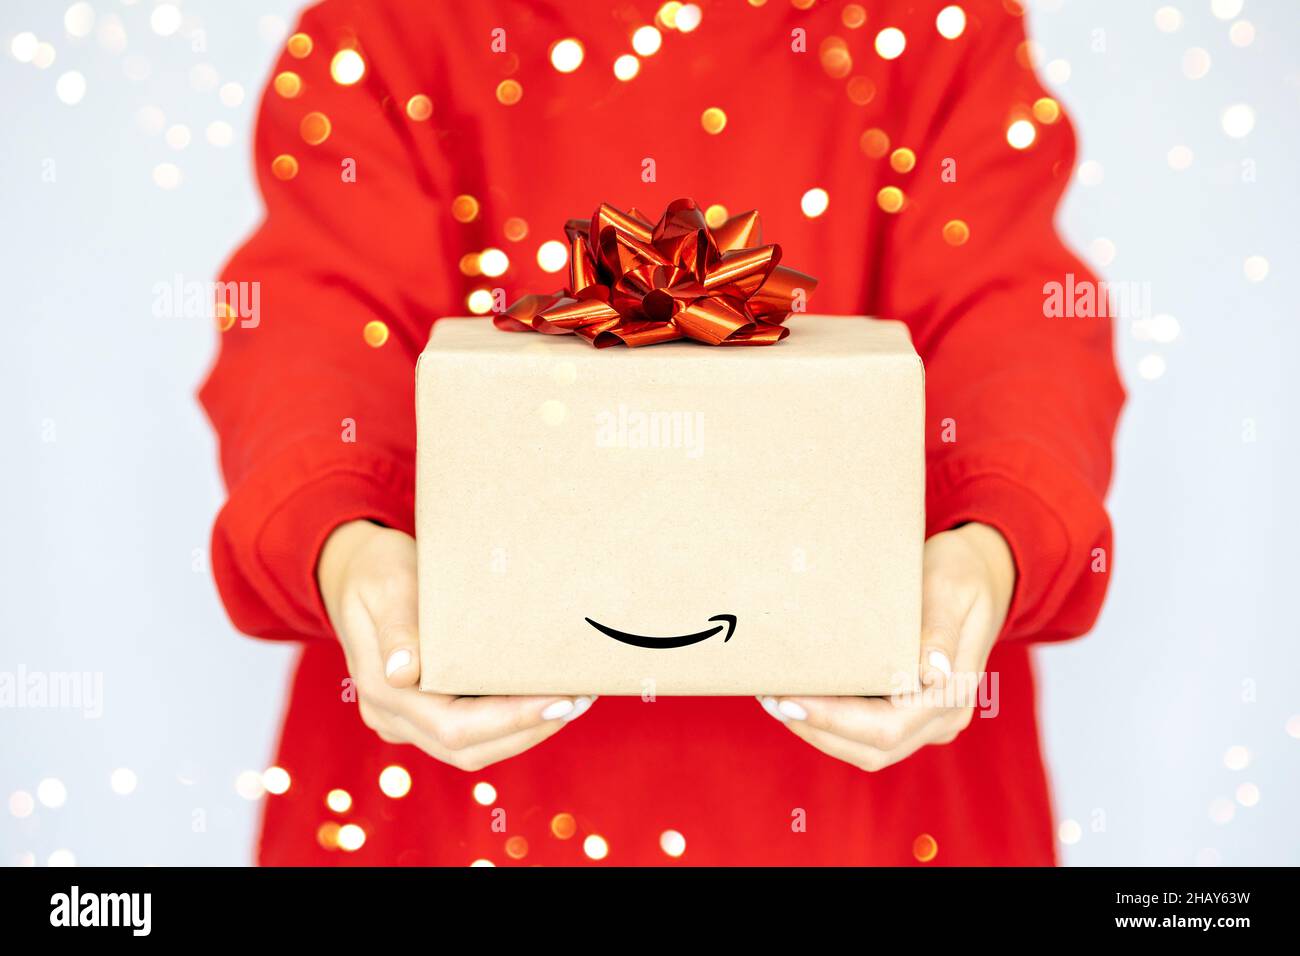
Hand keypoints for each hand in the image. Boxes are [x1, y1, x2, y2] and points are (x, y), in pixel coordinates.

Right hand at [317, 520, 593, 770]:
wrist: (355, 570)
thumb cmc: (376, 572)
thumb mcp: (387, 585)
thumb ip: (398, 628)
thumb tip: (404, 674)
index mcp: (382, 690)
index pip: (454, 726)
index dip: (510, 721)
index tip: (559, 700)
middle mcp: (393, 716)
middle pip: (469, 748)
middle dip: (530, 729)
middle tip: (581, 698)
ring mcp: (408, 719)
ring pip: (475, 747)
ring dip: (528, 730)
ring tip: (575, 698)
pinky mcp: (426, 710)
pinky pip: (474, 730)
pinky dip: (513, 720)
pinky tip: (548, 694)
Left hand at [758, 522, 1015, 771]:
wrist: (981, 572)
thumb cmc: (961, 574)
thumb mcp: (951, 588)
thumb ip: (939, 629)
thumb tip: (932, 674)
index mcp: (954, 692)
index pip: (887, 727)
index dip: (835, 721)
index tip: (791, 699)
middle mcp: (943, 716)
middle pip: (873, 748)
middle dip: (816, 728)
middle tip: (770, 697)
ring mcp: (927, 720)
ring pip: (866, 748)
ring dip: (818, 729)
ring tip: (774, 697)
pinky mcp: (909, 710)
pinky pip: (865, 732)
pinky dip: (830, 721)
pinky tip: (798, 694)